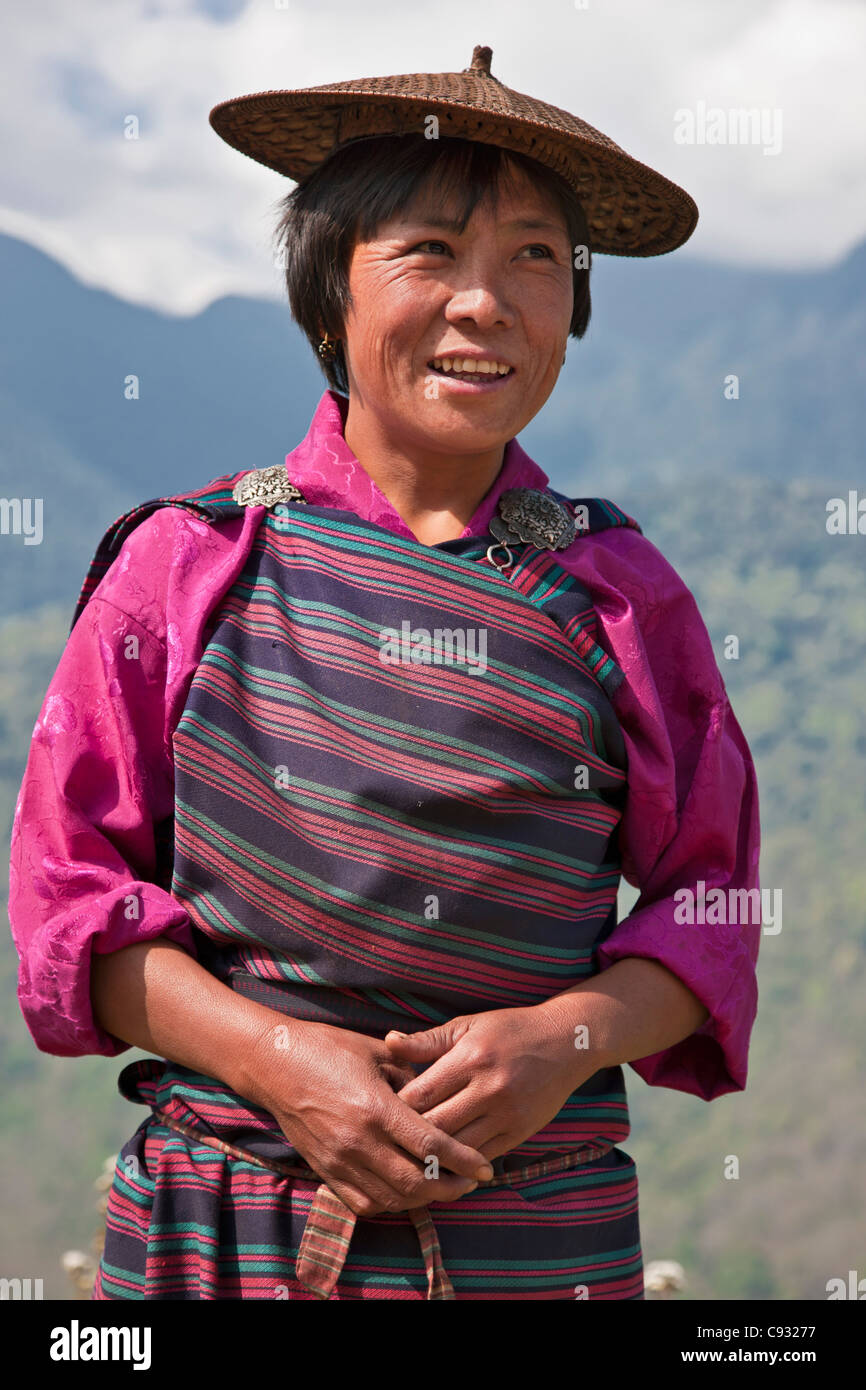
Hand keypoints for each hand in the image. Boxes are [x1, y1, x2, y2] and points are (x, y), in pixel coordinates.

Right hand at [245, 1016, 493, 1217]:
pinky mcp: (325, 1170)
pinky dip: (391, 1203)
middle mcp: (358, 1140)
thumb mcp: (375, 1051)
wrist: (274, 1064)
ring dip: (424, 1199)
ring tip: (444, 1187)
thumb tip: (439, 1092)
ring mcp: (339, 1160)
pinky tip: (407, 1192)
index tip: (485, 1168)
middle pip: (416, 1181)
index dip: (463, 1160)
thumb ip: (410, 1074)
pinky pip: (364, 1202)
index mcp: (375, 1107)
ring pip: (392, 1198)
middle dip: (450, 1187)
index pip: (430, 1144)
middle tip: (470, 1181)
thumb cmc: (327, 1048)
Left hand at [384, 1004, 600, 1162]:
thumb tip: (388, 1042)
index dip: (396, 1107)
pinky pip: (482, 1157)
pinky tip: (441, 1166)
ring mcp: (507, 1114)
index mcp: (471, 1058)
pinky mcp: (520, 1132)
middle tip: (387, 1143)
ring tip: (408, 1159)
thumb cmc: (509, 1030)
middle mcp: (489, 1089)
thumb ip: (427, 1040)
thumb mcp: (468, 1026)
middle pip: (436, 1127)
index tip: (380, 1112)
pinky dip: (459, 1165)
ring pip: (457, 1149)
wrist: (567, 1042)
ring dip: (433, 1158)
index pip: (421, 1094)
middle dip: (409, 1137)